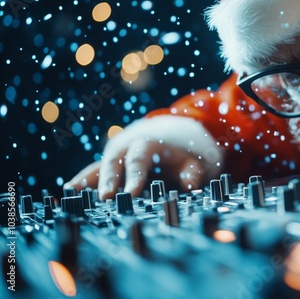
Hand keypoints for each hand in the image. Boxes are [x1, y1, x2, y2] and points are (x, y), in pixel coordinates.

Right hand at [64, 116, 221, 199]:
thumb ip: (192, 173)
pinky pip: (91, 173)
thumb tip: (191, 186)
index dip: (135, 176)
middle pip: (115, 163)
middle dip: (109, 179)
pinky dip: (80, 182)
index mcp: (147, 146)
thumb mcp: (192, 163)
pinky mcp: (106, 166)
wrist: (167, 142)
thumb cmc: (180, 157)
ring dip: (86, 180)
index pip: (140, 161)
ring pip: (98, 167)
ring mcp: (114, 157)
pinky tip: (67, 195)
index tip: (132, 192)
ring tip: (72, 194)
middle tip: (105, 197)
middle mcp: (126, 149)